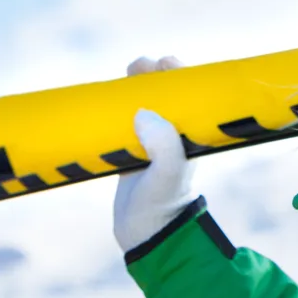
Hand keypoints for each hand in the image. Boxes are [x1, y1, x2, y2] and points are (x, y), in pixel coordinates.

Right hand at [112, 56, 197, 252]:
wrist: (145, 235)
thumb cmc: (162, 204)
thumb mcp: (167, 174)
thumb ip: (164, 146)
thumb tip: (144, 113)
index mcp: (189, 137)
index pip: (189, 98)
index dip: (180, 76)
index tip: (166, 62)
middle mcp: (173, 138)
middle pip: (166, 97)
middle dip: (155, 76)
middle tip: (142, 65)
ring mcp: (151, 145)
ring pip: (145, 107)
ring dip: (137, 88)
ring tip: (130, 72)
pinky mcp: (131, 154)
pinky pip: (124, 124)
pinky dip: (117, 109)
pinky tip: (108, 101)